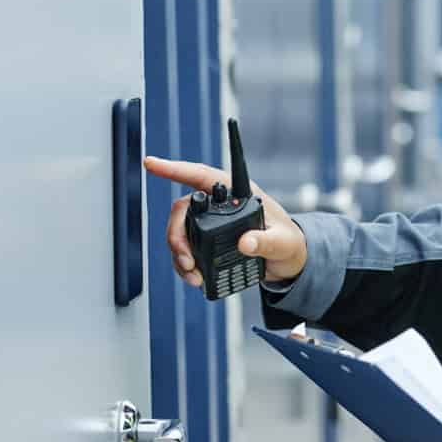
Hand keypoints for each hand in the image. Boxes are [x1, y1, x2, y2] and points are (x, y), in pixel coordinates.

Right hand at [143, 156, 307, 286]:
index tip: (151, 164)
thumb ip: (267, 242)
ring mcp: (211, 223)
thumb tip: (247, 243)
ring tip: (192, 275)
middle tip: (186, 260)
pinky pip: (186, 248)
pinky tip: (193, 277)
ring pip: (180, 231)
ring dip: (179, 253)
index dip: (177, 169)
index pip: (203, 176)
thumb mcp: (284, 243)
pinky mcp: (207, 242)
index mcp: (239, 193)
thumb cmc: (289, 244)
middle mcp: (220, 205)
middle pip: (184, 209)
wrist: (288, 262)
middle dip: (177, 234)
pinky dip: (184, 264)